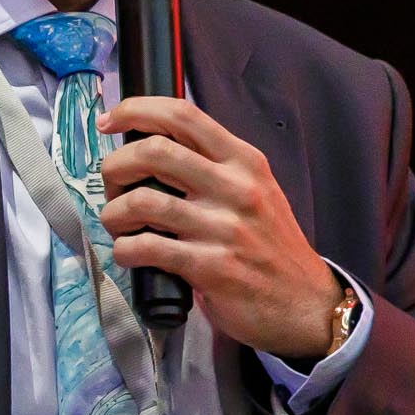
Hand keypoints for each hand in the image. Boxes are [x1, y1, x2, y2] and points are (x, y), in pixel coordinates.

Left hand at [94, 97, 335, 359]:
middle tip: (112, 188)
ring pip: (141, 201)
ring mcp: (224, 227)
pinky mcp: (211, 267)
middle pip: (153, 151)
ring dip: (113, 214)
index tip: (109, 122)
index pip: (182, 115)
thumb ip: (211, 167)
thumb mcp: (254, 191)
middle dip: (115, 167)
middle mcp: (235, 187)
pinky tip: (130, 254)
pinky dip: (123, 250)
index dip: (135, 111)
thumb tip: (148, 150)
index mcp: (243, 161)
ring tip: (119, 226)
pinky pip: (145, 247)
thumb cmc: (269, 246)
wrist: (305, 304)